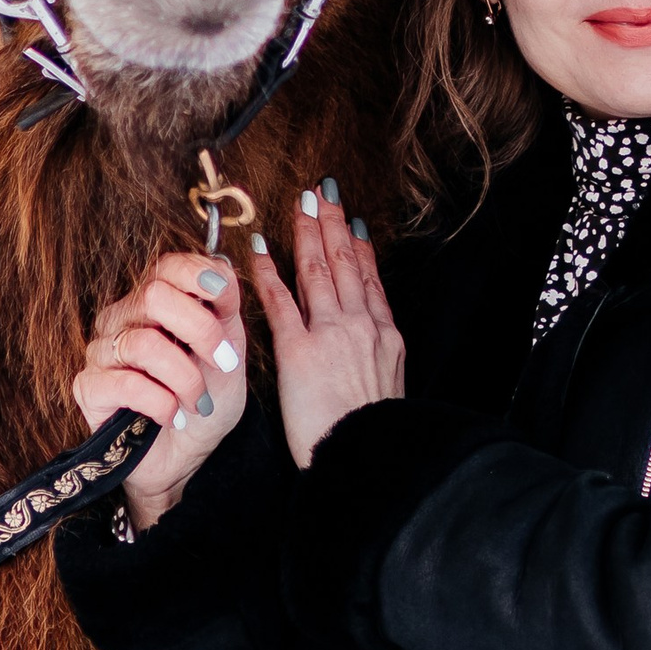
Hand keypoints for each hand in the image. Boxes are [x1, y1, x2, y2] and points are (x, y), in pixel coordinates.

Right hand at [71, 250, 248, 531]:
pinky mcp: (88, 387)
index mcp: (155, 301)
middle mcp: (122, 318)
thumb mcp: (230, 351)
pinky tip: (172, 418)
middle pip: (154, 295)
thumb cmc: (205, 402)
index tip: (225, 301)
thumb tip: (223, 270)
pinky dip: (162, 403)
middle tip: (222, 363)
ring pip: (143, 343)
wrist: (188, 459)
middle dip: (200, 330)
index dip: (199, 277)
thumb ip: (226, 310)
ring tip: (198, 403)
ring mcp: (101, 351)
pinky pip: (126, 384)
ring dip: (185, 378)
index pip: (167, 266)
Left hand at [248, 180, 404, 469]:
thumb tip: (377, 349)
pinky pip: (281, 301)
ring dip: (307, 233)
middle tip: (322, 193)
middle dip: (333, 225)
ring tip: (300, 204)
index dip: (360, 247)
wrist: (367, 456)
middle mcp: (361, 325)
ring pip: (318, 271)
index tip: (353, 223)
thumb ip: (381, 360)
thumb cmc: (375, 433)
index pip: (371, 280)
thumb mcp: (392, 389)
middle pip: (345, 263)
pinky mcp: (299, 350)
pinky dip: (268, 271)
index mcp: (386, 336)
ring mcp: (331, 333)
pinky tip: (258, 249)